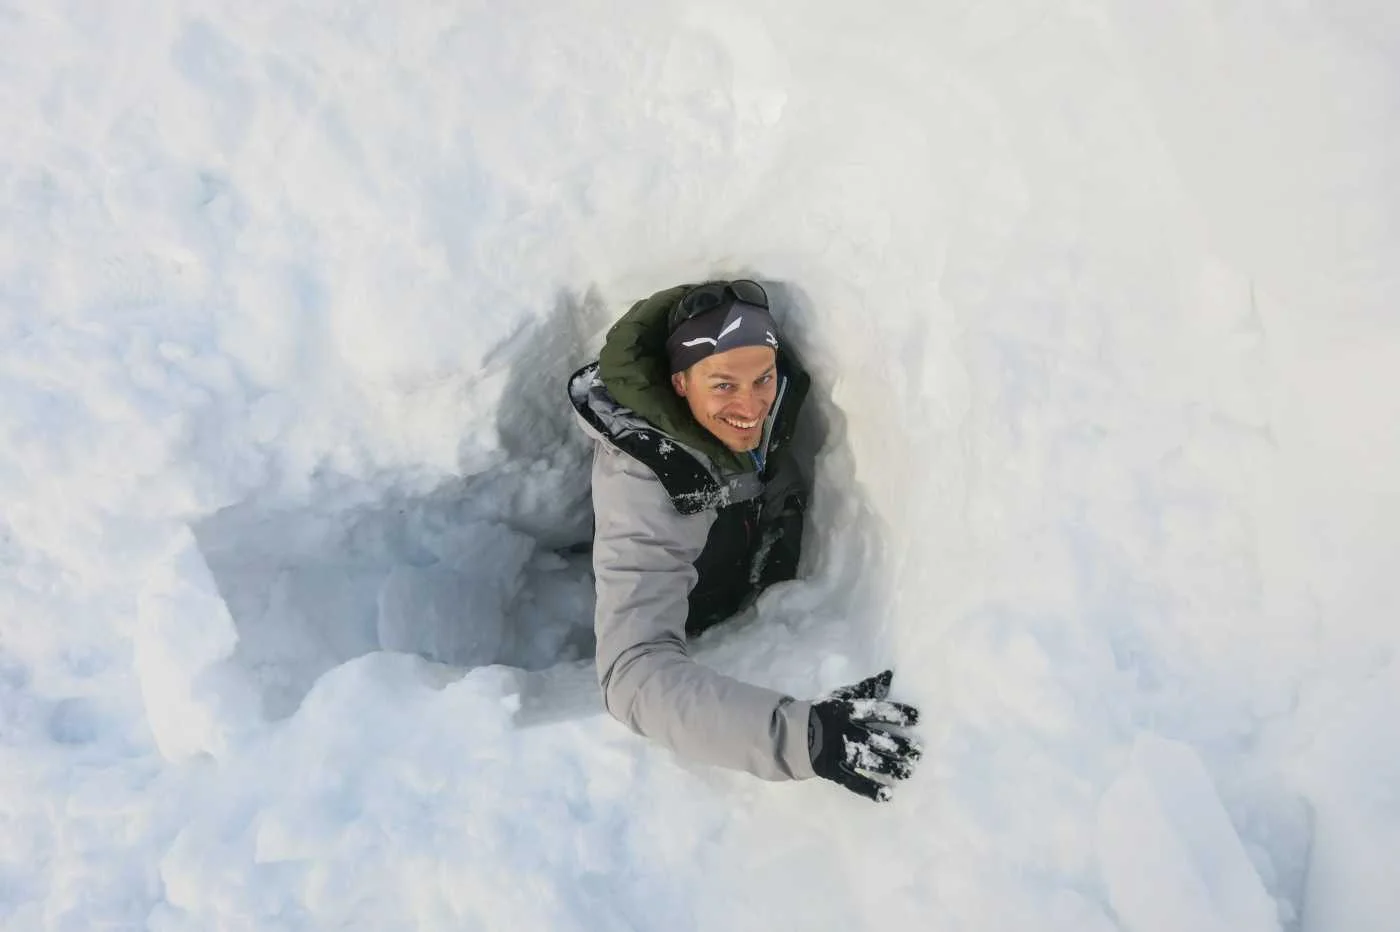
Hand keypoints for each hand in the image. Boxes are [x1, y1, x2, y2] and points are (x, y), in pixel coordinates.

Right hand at [808, 670, 921, 801]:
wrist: (792, 734)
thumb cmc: (822, 712)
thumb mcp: (842, 697)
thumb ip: (866, 688)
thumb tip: (889, 675)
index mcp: (846, 712)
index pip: (874, 711)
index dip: (895, 713)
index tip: (916, 717)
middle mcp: (845, 732)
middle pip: (875, 739)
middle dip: (898, 746)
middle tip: (917, 751)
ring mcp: (839, 754)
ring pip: (867, 761)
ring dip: (890, 767)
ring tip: (909, 770)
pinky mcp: (834, 772)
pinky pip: (854, 782)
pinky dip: (870, 789)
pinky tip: (888, 794)